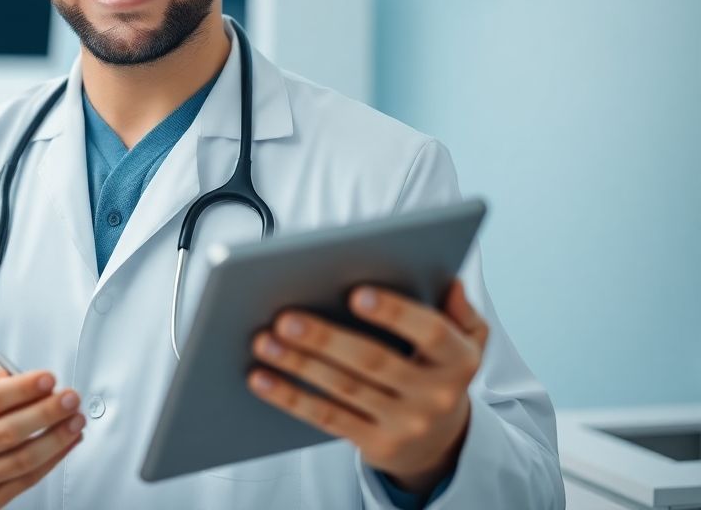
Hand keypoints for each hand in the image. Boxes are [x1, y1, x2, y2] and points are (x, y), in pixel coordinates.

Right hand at [0, 368, 84, 509]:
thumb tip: (22, 375)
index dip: (23, 388)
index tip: (49, 379)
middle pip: (9, 431)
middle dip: (47, 412)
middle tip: (70, 398)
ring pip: (23, 459)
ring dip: (57, 438)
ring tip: (76, 419)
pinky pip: (28, 480)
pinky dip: (54, 459)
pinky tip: (68, 441)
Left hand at [247, 280, 487, 493]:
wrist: (441, 441)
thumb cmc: (438, 371)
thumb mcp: (466, 342)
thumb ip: (459, 312)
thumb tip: (452, 283)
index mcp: (459, 359)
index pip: (431, 332)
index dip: (394, 313)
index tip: (355, 293)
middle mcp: (436, 395)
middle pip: (373, 361)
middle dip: (325, 338)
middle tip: (284, 317)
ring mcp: (406, 424)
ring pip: (344, 389)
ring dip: (298, 365)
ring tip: (263, 341)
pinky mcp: (376, 445)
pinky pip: (328, 418)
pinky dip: (290, 397)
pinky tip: (261, 378)